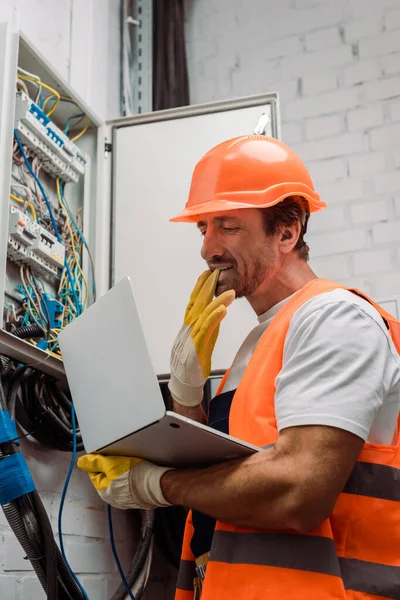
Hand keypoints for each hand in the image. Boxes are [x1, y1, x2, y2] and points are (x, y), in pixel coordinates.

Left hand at [77, 453, 172, 509]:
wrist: (157, 485)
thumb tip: (81, 462)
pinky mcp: (137, 498)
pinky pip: (130, 485)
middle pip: (107, 477)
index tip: (108, 455)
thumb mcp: (111, 464)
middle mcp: (113, 498)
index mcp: (103, 491)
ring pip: (118, 481)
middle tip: (120, 458)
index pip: (94, 473)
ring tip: (130, 464)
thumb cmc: (135, 476)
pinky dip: (132, 478)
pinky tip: (138, 472)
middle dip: (111, 467)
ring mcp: (125, 499)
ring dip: (122, 472)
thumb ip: (95, 462)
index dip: (100, 461)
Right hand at [168, 270, 234, 406]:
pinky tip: (222, 310)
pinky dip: (214, 318)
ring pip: (204, 314)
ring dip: (217, 300)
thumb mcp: (200, 339)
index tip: (207, 274)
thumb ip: (208, 325)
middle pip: (197, 302)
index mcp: (189, 325)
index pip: (194, 301)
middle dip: (206, 286)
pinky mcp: (197, 345)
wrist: (184, 381)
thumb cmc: (192, 361)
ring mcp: (192, 335)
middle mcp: (189, 327)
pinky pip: (206, 329)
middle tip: (215, 272)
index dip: (199, 287)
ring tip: (230, 292)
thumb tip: (217, 312)